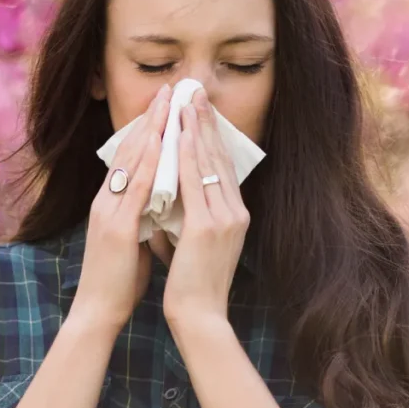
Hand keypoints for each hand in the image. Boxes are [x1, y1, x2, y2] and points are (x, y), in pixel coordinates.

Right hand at [68, 83, 170, 332]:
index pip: (130, 156)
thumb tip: (162, 199)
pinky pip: (135, 189)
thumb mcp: (133, 237)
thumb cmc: (119, 279)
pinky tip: (160, 144)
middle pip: (128, 149)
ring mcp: (108, 211)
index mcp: (111, 202)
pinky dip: (148, 163)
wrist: (98, 312)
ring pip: (130, 161)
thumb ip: (143, 214)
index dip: (148, 128)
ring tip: (167, 103)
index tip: (166, 105)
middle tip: (169, 90)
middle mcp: (106, 200)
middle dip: (150, 118)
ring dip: (150, 130)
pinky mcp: (116, 227)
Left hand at [163, 88, 249, 326]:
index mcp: (235, 214)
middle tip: (195, 91)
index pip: (221, 165)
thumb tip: (172, 196)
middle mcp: (236, 211)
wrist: (200, 316)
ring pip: (208, 163)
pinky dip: (187, 155)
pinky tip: (179, 134)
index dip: (210, 135)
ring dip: (196, 129)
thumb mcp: (196, 242)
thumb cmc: (193, 283)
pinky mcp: (209, 227)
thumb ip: (190, 216)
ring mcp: (225, 218)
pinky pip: (196, 182)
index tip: (199, 109)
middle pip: (219, 156)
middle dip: (205, 122)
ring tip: (187, 100)